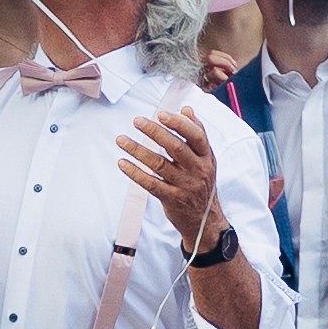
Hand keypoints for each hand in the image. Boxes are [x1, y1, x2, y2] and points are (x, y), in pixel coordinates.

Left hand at [123, 103, 229, 255]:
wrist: (205, 220)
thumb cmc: (202, 182)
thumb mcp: (206, 158)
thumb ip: (198, 133)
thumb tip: (187, 108)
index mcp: (206, 156)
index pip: (195, 135)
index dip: (178, 123)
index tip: (160, 114)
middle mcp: (198, 170)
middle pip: (176, 147)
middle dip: (155, 132)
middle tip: (137, 121)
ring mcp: (185, 185)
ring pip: (159, 164)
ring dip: (138, 150)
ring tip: (121, 140)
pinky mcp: (171, 199)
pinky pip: (150, 184)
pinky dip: (135, 173)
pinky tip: (122, 163)